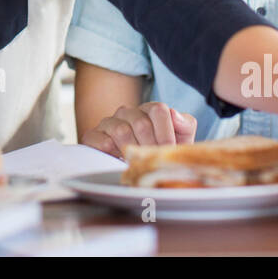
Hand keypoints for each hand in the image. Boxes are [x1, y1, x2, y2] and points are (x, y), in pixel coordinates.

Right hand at [80, 102, 196, 159]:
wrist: (133, 168)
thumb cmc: (159, 152)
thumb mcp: (180, 140)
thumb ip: (185, 124)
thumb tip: (174, 114)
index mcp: (149, 110)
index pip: (159, 110)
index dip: (166, 134)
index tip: (168, 150)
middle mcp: (127, 112)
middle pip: (141, 123)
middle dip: (151, 146)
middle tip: (153, 160)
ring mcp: (109, 122)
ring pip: (121, 131)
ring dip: (133, 151)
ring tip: (138, 162)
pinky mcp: (92, 136)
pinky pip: (102, 141)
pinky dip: (113, 154)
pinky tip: (118, 160)